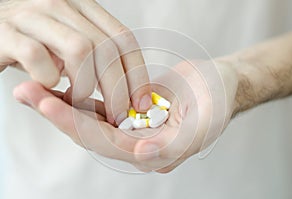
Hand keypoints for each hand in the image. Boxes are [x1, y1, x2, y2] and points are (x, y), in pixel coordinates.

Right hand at [0, 0, 151, 122]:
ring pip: (79, 50)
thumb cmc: (35, 41)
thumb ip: (97, 57)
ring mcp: (33, 15)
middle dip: (116, 89)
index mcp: (83, 7)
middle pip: (106, 48)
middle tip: (117, 114)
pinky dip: (48, 79)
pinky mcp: (6, 32)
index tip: (140, 101)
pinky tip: (46, 84)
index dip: (137, 73)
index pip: (123, 39)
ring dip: (85, 86)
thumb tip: (127, 91)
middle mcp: (61, 5)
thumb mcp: (70, 44)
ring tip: (77, 99)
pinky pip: (37, 57)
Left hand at [13, 60, 237, 172]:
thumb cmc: (218, 100)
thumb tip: (141, 154)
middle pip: (89, 133)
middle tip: (26, 93)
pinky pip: (97, 106)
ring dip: (60, 104)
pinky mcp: (127, 110)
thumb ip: (175, 144)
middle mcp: (138, 144)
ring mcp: (131, 128)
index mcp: (155, 152)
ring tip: (30, 88)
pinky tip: (55, 86)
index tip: (46, 103)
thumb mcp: (206, 121)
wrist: (217, 83)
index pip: (108, 143)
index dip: (77, 125)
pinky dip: (76, 97)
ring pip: (88, 120)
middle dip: (57, 114)